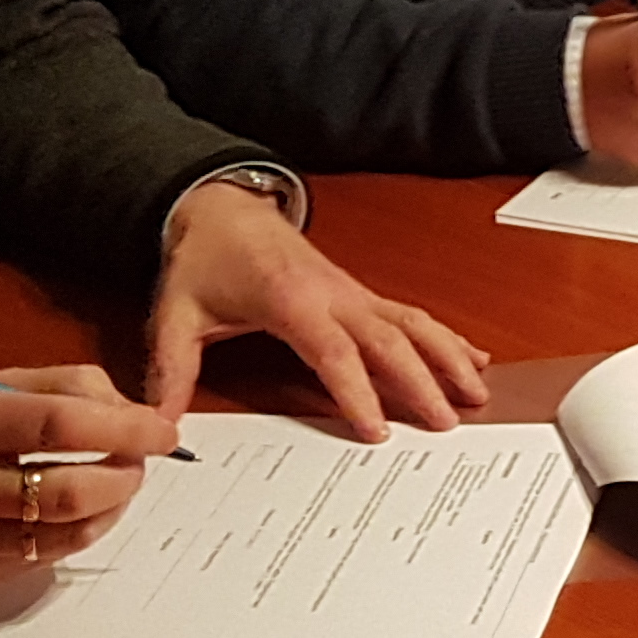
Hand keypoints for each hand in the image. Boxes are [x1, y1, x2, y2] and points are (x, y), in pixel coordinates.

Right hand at [0, 365, 170, 583]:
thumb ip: (56, 386)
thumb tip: (129, 408)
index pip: (58, 425)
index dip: (123, 428)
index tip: (160, 428)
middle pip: (69, 489)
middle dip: (126, 473)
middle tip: (143, 457)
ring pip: (67, 531)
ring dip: (114, 504)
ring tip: (120, 480)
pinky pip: (46, 555)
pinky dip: (83, 529)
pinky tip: (87, 508)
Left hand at [147, 178, 489, 439]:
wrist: (224, 208)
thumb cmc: (206, 258)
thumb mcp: (177, 313)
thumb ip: (171, 369)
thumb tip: (161, 422)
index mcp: (291, 299)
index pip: (332, 351)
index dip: (357, 391)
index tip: (376, 429)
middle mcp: (334, 294)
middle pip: (389, 339)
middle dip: (422, 381)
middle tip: (446, 423)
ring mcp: (353, 293)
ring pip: (412, 323)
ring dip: (448, 356)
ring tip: (477, 393)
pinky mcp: (360, 295)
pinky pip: (411, 315)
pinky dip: (446, 337)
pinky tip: (473, 358)